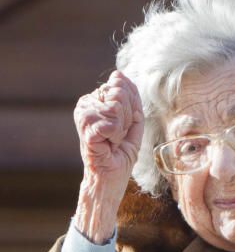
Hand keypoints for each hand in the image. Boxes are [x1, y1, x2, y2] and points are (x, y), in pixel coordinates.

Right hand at [73, 71, 144, 242]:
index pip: (122, 86)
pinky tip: (108, 144)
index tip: (123, 126)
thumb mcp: (133, 121)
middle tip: (118, 135)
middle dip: (128, 117)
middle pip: (119, 94)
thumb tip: (119, 74)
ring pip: (116, 107)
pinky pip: (111, 123)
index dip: (131, 107)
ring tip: (113, 140)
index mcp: (96, 100)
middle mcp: (86, 104)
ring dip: (122, 128)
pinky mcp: (85, 130)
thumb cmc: (120, 152)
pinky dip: (116, 136)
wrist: (111, 177)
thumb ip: (131, 98)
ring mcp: (84, 117)